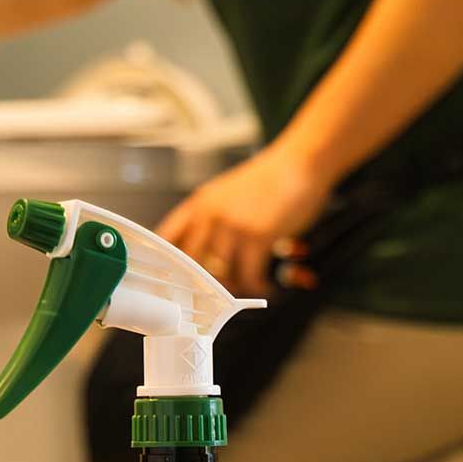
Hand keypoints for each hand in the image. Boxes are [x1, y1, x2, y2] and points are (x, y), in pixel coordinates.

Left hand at [158, 143, 333, 297]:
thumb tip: (208, 259)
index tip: (169, 282)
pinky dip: (258, 286)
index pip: (167, 240)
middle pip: (191, 265)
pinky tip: (267, 286)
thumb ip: (211, 222)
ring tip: (250, 287)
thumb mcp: (226, 196)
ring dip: (238, 287)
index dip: (164, 265)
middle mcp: (209, 215)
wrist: (298, 164)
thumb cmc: (269, 182)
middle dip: (204, 285)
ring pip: (222, 275)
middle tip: (218, 297)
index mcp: (198, 205)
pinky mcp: (255, 236)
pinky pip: (249, 276)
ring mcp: (230, 225)